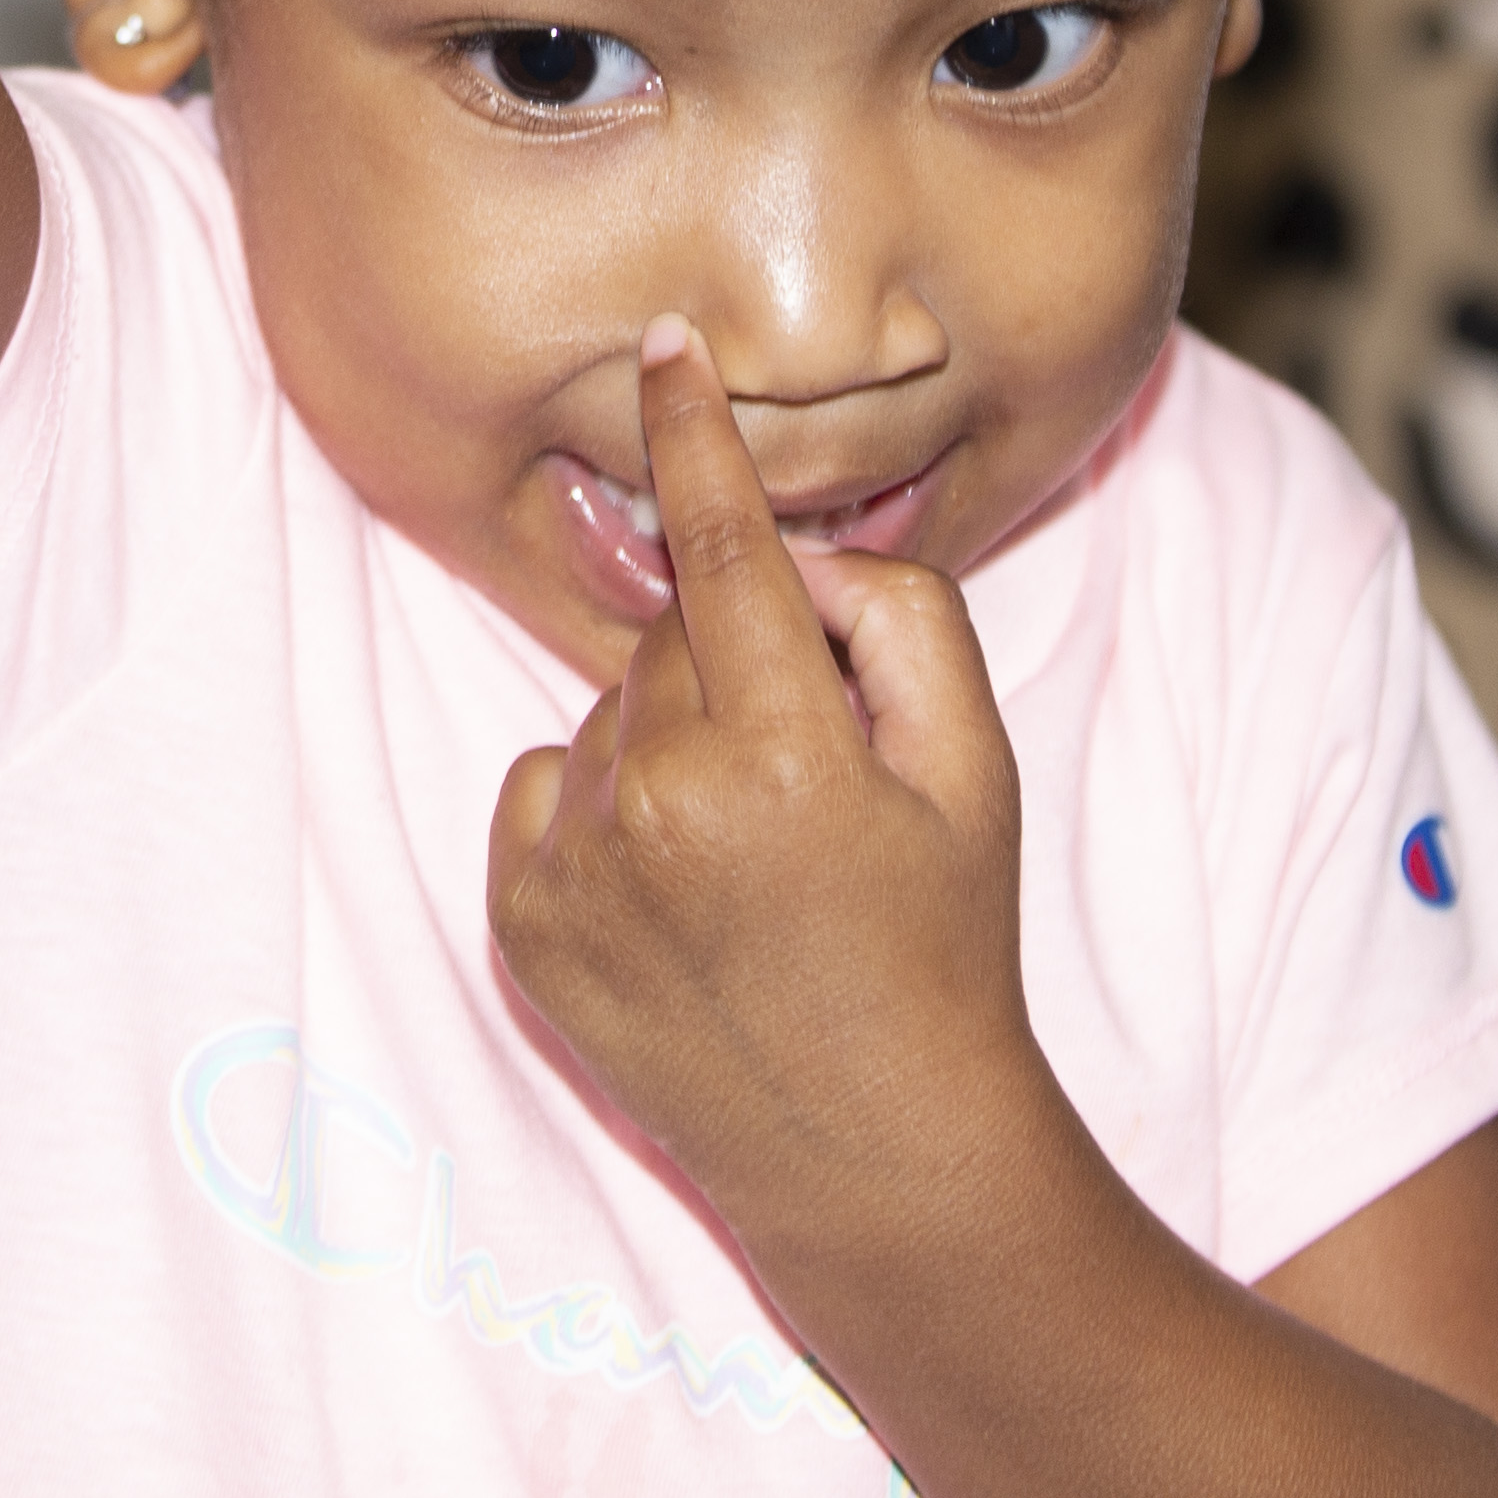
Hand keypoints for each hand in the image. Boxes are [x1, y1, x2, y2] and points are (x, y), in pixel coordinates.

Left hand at [487, 320, 1052, 1245]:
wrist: (876, 1153)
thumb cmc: (941, 946)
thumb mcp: (975, 767)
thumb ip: (904, 619)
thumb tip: (806, 558)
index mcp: (781, 752)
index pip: (722, 546)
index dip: (692, 432)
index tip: (663, 344)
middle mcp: (660, 804)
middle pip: (675, 634)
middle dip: (740, 660)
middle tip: (811, 770)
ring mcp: (577, 871)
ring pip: (612, 708)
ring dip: (673, 738)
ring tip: (750, 854)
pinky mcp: (522, 926)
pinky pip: (548, 784)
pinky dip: (603, 806)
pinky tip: (678, 889)